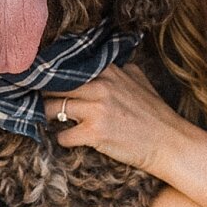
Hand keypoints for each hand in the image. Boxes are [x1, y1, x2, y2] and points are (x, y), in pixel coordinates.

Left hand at [42, 63, 189, 177]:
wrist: (170, 143)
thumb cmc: (155, 114)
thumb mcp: (139, 80)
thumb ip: (119, 68)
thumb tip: (102, 63)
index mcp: (108, 70)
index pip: (67, 66)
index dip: (51, 74)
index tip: (40, 79)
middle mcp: (100, 86)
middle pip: (53, 86)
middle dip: (43, 95)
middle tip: (36, 102)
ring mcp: (96, 109)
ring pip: (52, 109)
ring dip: (48, 117)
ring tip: (50, 121)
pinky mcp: (94, 133)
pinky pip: (62, 136)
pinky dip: (62, 139)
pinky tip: (70, 139)